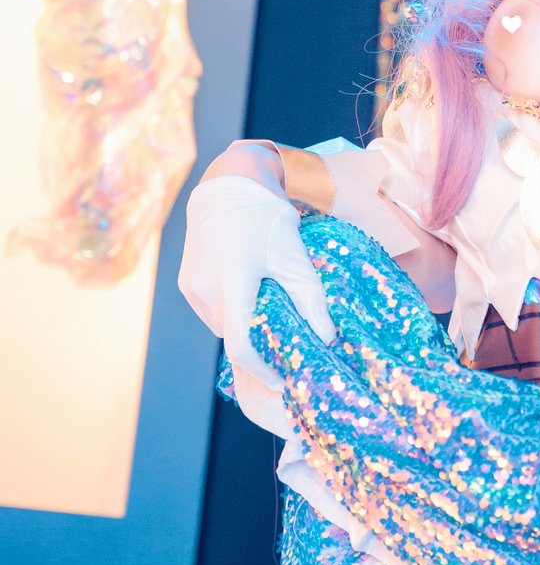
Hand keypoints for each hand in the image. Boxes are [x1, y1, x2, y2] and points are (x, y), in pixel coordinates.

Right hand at [178, 170, 335, 434]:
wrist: (228, 184)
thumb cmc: (265, 217)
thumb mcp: (294, 256)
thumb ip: (311, 300)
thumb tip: (328, 338)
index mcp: (233, 283)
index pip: (240, 345)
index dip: (262, 370)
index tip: (280, 380)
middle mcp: (205, 290)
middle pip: (233, 335)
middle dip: (259, 344)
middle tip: (285, 338)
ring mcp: (191, 287)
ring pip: (221, 325)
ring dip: (243, 325)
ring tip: (268, 307)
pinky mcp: (185, 282)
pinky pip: (211, 310)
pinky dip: (231, 311)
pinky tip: (249, 292)